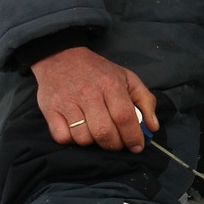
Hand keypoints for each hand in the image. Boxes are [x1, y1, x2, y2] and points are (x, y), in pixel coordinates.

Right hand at [31, 46, 157, 151]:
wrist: (61, 56)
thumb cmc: (98, 71)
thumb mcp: (128, 78)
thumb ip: (145, 101)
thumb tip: (153, 127)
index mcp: (110, 85)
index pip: (124, 117)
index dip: (132, 136)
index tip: (137, 147)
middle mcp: (89, 94)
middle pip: (104, 132)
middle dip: (114, 144)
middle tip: (117, 143)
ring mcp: (67, 102)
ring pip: (84, 138)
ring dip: (93, 142)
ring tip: (96, 133)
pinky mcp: (50, 110)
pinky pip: (63, 137)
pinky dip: (71, 139)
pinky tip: (78, 130)